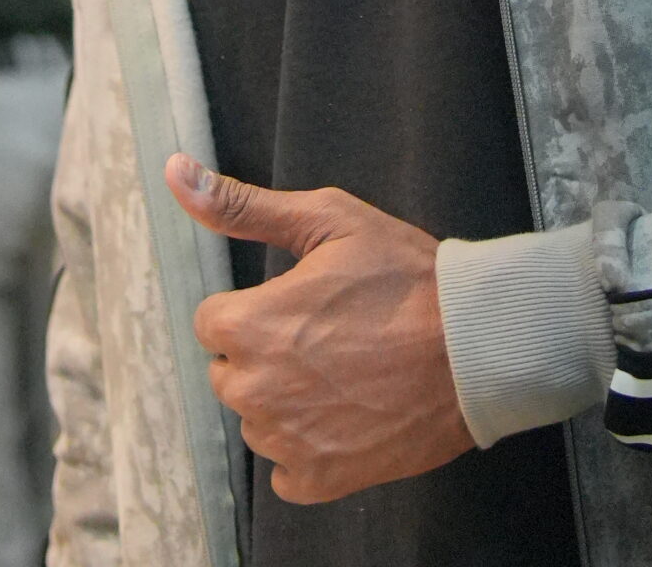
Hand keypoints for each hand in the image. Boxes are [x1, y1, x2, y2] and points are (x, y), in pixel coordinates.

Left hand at [166, 154, 472, 504]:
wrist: (474, 347)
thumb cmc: (404, 277)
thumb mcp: (326, 221)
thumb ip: (241, 206)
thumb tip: (176, 173)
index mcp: (249, 326)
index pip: (212, 323)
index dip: (253, 308)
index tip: (297, 303)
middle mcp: (256, 391)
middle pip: (230, 372)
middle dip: (264, 353)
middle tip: (325, 335)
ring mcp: (287, 441)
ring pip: (257, 420)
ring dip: (285, 400)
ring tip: (343, 372)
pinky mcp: (320, 479)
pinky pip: (285, 470)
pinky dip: (308, 447)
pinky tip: (345, 415)